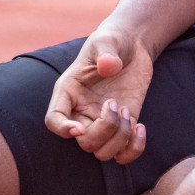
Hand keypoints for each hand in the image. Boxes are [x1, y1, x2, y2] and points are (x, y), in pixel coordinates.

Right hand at [45, 26, 152, 162]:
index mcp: (68, 92)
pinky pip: (124, 154)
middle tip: (115, 103)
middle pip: (84, 143)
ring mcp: (102, 122)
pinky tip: (141, 127)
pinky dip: (134, 149)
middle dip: (105, 129)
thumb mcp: (107, 40)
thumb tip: (109, 66)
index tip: (79, 128)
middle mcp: (81, 112)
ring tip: (126, 111)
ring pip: (103, 153)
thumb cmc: (112, 41)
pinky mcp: (123, 126)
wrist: (131, 46)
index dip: (63, 130)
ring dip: (120, 137)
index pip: (53, 120)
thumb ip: (106, 51)